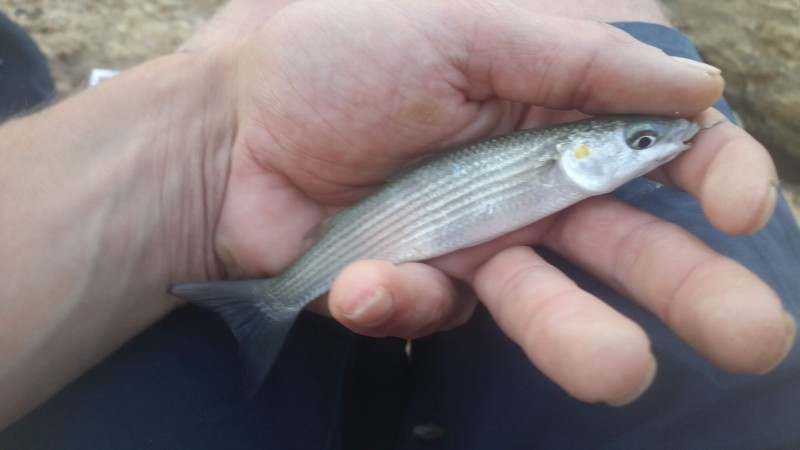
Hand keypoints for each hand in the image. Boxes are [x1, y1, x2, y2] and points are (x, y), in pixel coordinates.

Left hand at [207, 0, 792, 404]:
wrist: (228, 124)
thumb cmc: (336, 55)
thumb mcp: (459, 27)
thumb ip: (573, 55)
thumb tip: (695, 80)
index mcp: (549, 109)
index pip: (661, 146)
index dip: (713, 174)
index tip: (738, 208)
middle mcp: (526, 183)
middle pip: (630, 242)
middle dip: (697, 289)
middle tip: (759, 339)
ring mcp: (474, 240)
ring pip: (550, 301)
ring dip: (585, 339)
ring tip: (622, 372)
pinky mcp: (419, 284)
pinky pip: (431, 307)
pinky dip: (402, 297)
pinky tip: (366, 279)